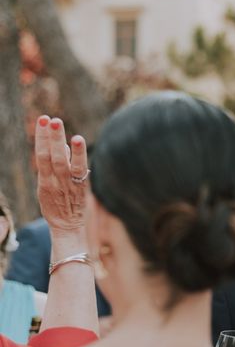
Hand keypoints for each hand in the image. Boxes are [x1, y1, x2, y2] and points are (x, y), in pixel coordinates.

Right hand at [35, 116, 88, 233]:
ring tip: (68, 131)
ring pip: (67, 164)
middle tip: (53, 120)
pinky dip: (79, 158)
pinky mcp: (82, 188)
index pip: (41, 156)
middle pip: (53, 157)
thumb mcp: (47, 185)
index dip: (42, 138)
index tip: (43, 120)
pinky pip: (80, 171)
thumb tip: (64, 145)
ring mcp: (69, 185)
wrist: (67, 225)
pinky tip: (79, 143)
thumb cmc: (57, 201)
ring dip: (67, 146)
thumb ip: (54, 165)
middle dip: (52, 138)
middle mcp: (56, 181)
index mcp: (45, 180)